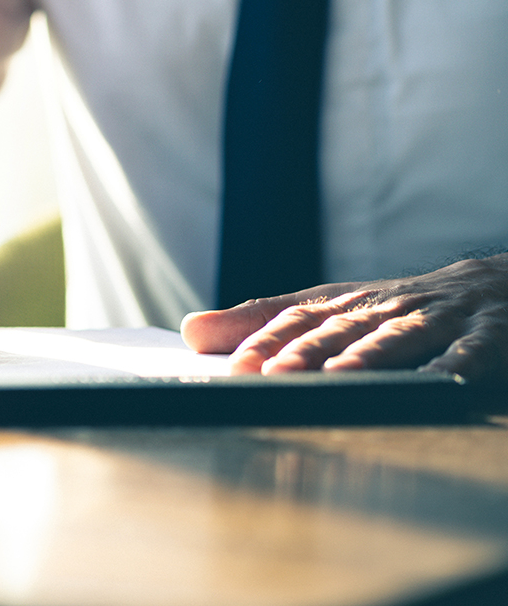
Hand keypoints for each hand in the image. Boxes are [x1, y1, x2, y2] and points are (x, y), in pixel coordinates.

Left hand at [181, 255, 507, 385]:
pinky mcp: (486, 334)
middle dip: (304, 353)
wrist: (492, 285)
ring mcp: (435, 319)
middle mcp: (384, 307)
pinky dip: (455, 365)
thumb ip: (261, 321)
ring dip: (368, 357)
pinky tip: (440, 382)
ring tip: (340, 378)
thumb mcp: (329, 309)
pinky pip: (471, 350)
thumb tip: (189, 330)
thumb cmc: (394, 306)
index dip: (263, 342)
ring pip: (397, 337)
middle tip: (271, 377)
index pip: (295, 321)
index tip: (232, 368)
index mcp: (344, 304)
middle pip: (338, 330)